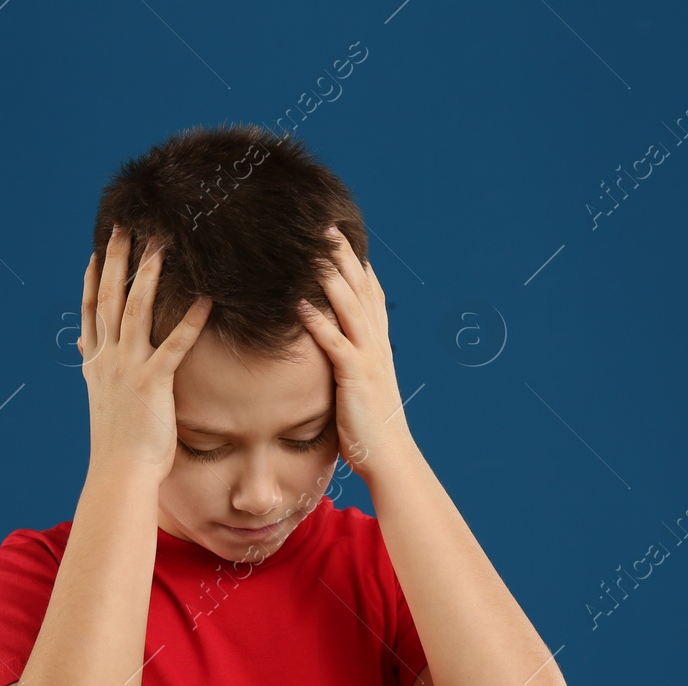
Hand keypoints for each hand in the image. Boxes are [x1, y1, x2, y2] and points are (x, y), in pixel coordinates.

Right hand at [78, 224, 212, 482]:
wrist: (120, 472)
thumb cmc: (118, 443)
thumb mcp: (102, 401)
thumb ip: (97, 370)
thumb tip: (85, 350)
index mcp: (96, 363)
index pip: (91, 311)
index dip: (94, 279)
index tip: (97, 251)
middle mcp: (107, 359)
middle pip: (111, 298)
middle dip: (117, 260)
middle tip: (125, 226)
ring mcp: (128, 368)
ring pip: (137, 310)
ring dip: (150, 275)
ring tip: (162, 244)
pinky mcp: (153, 383)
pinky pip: (174, 344)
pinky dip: (190, 319)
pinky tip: (206, 298)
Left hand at [295, 225, 415, 481]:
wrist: (389, 457)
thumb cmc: (371, 427)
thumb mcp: (362, 386)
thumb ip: (351, 363)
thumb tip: (337, 354)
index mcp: (379, 344)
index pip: (370, 294)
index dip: (358, 263)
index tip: (342, 237)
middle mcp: (377, 344)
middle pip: (360, 289)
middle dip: (343, 255)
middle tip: (325, 226)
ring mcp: (369, 358)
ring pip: (349, 306)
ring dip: (330, 276)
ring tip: (311, 250)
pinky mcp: (355, 376)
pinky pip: (333, 342)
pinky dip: (316, 320)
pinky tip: (298, 302)